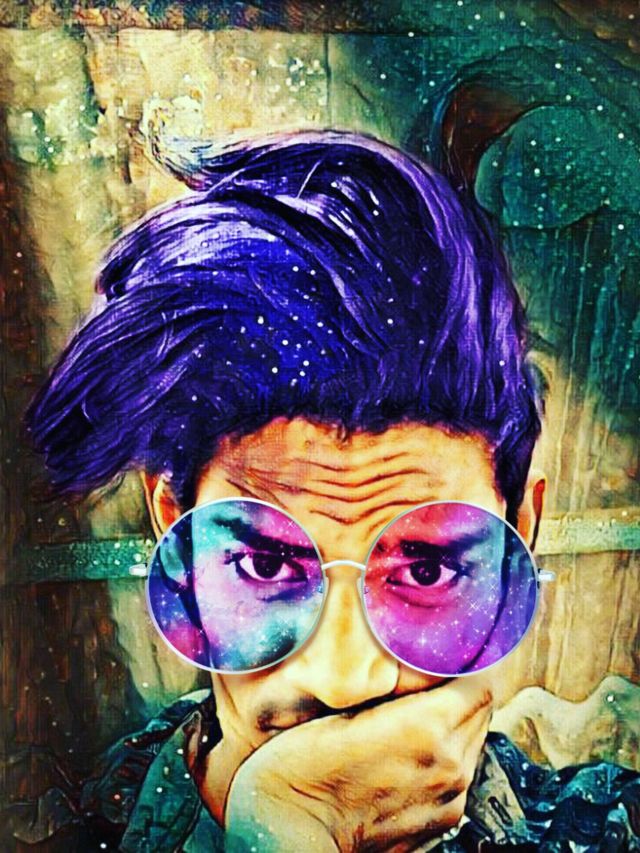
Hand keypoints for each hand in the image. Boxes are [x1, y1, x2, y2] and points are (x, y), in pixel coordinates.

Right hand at [223, 676, 491, 852]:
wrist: (288, 834)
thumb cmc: (302, 767)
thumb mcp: (343, 709)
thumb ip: (393, 691)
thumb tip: (416, 666)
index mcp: (427, 727)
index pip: (481, 683)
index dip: (465, 665)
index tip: (445, 655)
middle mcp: (449, 763)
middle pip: (481, 710)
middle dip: (461, 690)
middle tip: (429, 678)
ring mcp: (449, 796)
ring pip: (473, 741)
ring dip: (456, 723)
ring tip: (418, 713)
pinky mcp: (441, 821)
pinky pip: (461, 773)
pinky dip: (448, 756)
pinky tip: (413, 751)